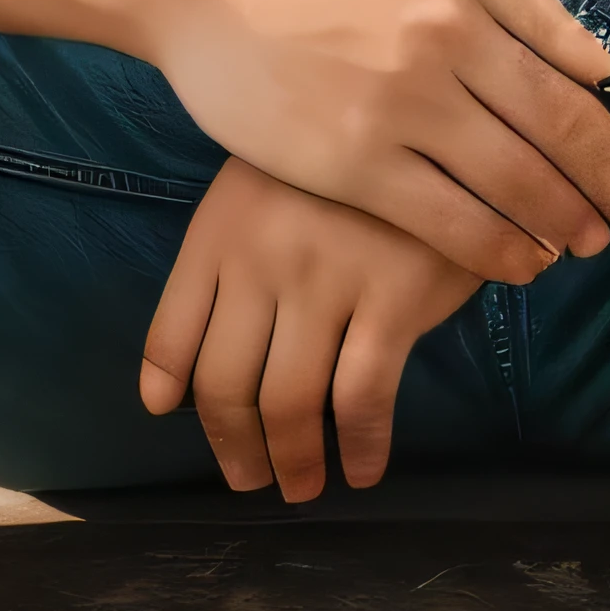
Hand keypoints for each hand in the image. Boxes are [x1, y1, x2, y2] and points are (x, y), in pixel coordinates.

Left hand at [141, 157, 487, 499]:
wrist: (444, 124)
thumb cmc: (347, 163)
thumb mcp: (264, 188)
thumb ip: (218, 268)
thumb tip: (165, 393)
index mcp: (220, 229)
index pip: (172, 334)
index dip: (173, 391)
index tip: (182, 421)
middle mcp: (262, 258)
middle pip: (226, 384)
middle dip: (235, 447)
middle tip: (249, 479)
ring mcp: (326, 280)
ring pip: (289, 403)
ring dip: (293, 461)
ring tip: (301, 486)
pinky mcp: (392, 300)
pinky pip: (362, 399)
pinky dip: (359, 448)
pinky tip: (361, 470)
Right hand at [145, 0, 609, 282]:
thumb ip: (516, 4)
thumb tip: (596, 63)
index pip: (572, 88)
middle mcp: (442, 51)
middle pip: (553, 142)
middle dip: (604, 197)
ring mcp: (396, 109)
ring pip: (509, 187)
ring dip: (556, 229)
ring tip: (577, 252)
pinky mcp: (349, 161)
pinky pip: (446, 221)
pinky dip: (494, 250)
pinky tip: (516, 263)